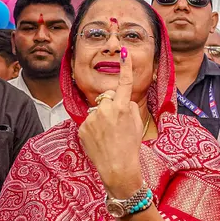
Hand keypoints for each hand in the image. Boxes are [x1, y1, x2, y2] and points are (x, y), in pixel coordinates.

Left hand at [78, 51, 144, 198]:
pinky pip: (89, 122)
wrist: (117, 169)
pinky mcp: (82, 128)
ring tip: (108, 136)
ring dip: (102, 119)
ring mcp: (92, 118)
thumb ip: (129, 108)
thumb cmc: (130, 147)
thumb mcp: (137, 125)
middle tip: (117, 125)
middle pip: (109, 97)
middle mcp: (106, 109)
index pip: (125, 82)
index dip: (125, 66)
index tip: (123, 51)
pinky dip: (94, 129)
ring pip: (98, 111)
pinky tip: (100, 141)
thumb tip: (122, 102)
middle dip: (112, 105)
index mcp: (123, 107)